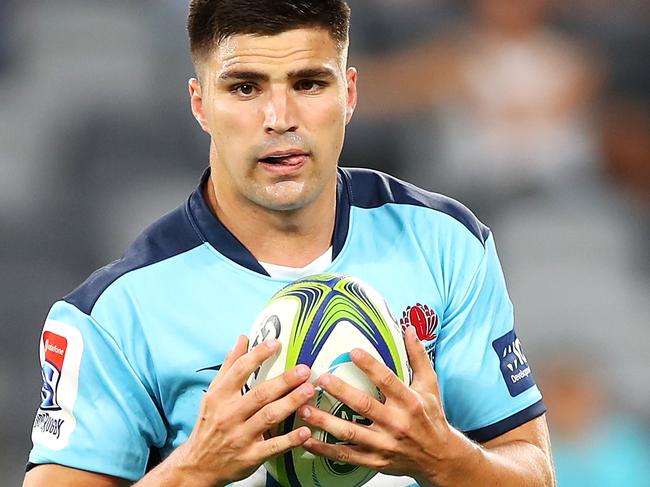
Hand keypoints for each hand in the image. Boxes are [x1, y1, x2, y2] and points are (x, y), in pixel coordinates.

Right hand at [177, 335, 315, 485]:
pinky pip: (273, 447)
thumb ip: (230, 365)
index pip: (240, 371)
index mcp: (220, 397)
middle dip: (284, 381)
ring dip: (290, 403)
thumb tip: (243, 338)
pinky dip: (290, 439)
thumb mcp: (214, 393)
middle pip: (260, 394)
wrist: (198, 465)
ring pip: (269, 417)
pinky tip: (305, 431)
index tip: (276, 343)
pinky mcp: (250, 457)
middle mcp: (230, 415)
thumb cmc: (210, 424)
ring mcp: (240, 437)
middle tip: (304, 370)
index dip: (258, 355)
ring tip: (308, 391)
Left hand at [297, 326, 470, 484]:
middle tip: (321, 379)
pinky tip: (307, 440)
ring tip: (305, 409)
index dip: (370, 366)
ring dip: (325, 422)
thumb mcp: (429, 385)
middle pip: (364, 405)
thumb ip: (418, 356)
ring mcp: (384, 444)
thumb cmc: (431, 417)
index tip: (352, 352)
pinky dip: (324, 450)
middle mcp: (396, 423)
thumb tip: (411, 329)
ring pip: (350, 432)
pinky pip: (346, 456)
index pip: (387, 380)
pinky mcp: (374, 460)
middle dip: (341, 391)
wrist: (440, 458)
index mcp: (409, 402)